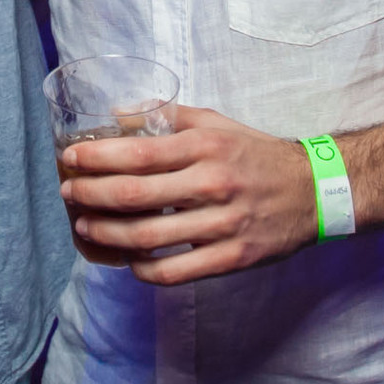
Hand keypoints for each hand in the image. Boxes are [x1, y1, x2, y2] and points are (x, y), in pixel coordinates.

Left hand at [58, 105, 319, 284]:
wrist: (315, 191)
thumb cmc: (256, 154)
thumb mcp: (216, 123)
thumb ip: (169, 116)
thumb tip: (118, 113)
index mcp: (206, 146)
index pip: (138, 153)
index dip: (97, 158)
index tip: (71, 159)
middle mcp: (212, 183)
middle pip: (136, 195)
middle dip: (92, 196)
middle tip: (69, 194)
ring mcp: (222, 224)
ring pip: (149, 237)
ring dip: (108, 233)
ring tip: (86, 226)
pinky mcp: (232, 258)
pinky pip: (176, 271)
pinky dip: (144, 268)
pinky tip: (129, 259)